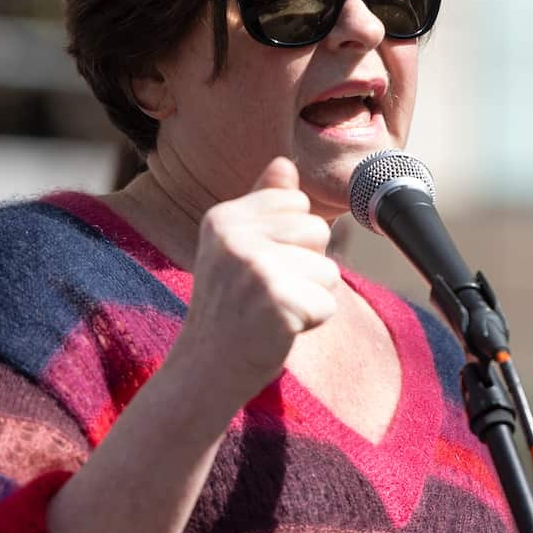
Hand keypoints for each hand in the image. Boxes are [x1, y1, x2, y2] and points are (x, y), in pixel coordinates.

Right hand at [176, 157, 340, 400]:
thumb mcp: (236, 248)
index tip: (259, 268)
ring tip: (271, 311)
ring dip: (310, 296)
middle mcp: (235, 235)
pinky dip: (311, 322)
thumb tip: (285, 163)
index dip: (291, 240)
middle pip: (318, 230)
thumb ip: (262, 205)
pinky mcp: (277, 300)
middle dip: (305, 267)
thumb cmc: (228, 308)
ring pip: (328, 268)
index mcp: (224, 217)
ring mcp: (254, 267)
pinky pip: (328, 303)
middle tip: (266, 294)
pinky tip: (278, 329)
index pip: (297, 202)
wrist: (205, 370)